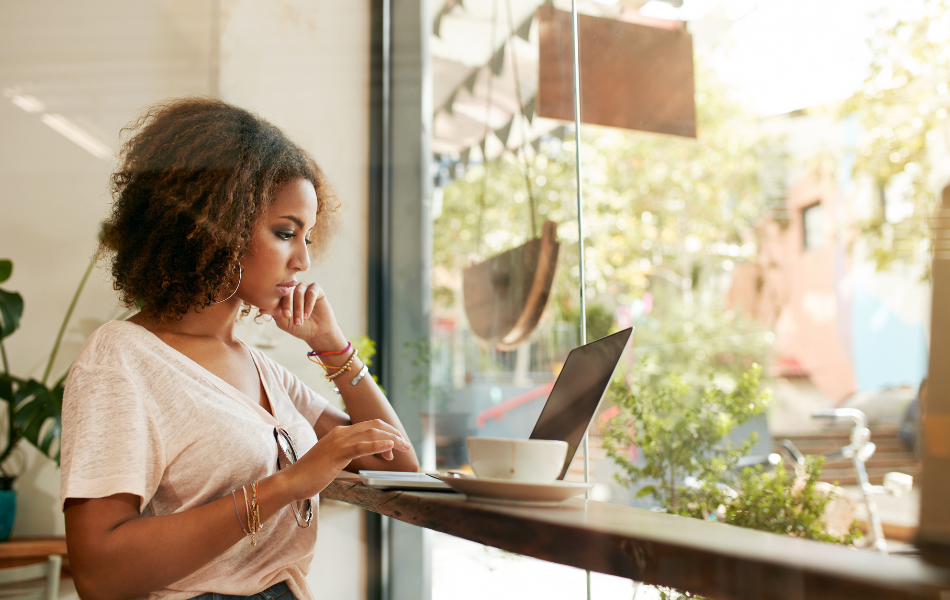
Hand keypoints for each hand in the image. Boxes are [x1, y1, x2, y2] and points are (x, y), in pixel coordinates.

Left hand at [258, 282, 346, 351]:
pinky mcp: (316, 289)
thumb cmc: (299, 328)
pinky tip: (307, 314)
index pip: (278, 294)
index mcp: (283, 296)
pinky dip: (309, 303)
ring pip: (299, 292)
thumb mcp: (284, 322)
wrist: (317, 333)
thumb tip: (260, 308)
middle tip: (289, 317)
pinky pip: (311, 291)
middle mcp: (293, 290)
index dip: (280, 304)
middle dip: (288, 305)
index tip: (284, 316)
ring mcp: (304, 288)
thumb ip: (274, 313)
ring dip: (299, 307)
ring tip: (300, 320)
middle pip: (288, 291)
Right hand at [283, 420, 411, 499]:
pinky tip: (390, 448)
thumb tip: (363, 457)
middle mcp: (340, 433)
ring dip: (391, 439)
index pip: (369, 426)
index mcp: (340, 433)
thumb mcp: (332, 460)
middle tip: (405, 445)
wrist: (291, 481)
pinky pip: (361, 446)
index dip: (386, 432)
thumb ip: (347, 455)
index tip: (396, 444)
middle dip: (393, 433)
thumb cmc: (311, 475)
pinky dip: (378, 445)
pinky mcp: (337, 453)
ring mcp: (338, 442)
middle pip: (374, 426)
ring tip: (403, 446)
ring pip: (371, 434)